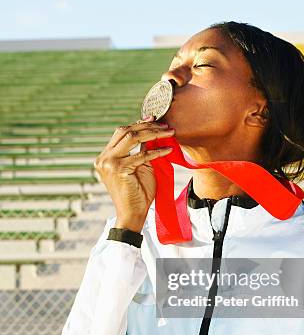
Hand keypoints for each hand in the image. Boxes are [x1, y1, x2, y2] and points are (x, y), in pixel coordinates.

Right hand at [93, 116, 173, 230]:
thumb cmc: (138, 193)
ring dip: (152, 133)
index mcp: (105, 156)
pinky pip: (141, 155)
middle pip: (125, 131)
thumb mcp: (141, 167)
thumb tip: (153, 133)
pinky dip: (156, 151)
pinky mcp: (118, 169)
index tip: (154, 119)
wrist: (133, 214)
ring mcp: (108, 163)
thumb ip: (142, 151)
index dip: (138, 124)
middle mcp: (103, 157)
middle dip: (147, 126)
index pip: (121, 133)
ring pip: (131, 138)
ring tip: (169, 133)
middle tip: (165, 125)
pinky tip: (168, 150)